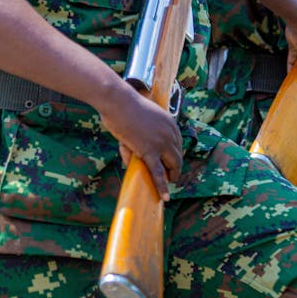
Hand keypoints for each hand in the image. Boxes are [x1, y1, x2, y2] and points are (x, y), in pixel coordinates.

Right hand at [96, 78, 182, 200]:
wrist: (118, 101)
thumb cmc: (123, 106)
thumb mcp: (137, 119)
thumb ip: (138, 138)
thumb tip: (129, 160)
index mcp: (169, 121)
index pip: (178, 142)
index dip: (175, 154)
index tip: (171, 162)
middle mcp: (169, 132)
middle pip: (178, 155)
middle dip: (176, 167)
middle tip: (172, 176)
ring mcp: (161, 142)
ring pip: (172, 164)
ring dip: (172, 176)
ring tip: (170, 185)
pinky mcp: (149, 150)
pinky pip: (158, 172)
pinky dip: (162, 185)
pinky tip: (165, 196)